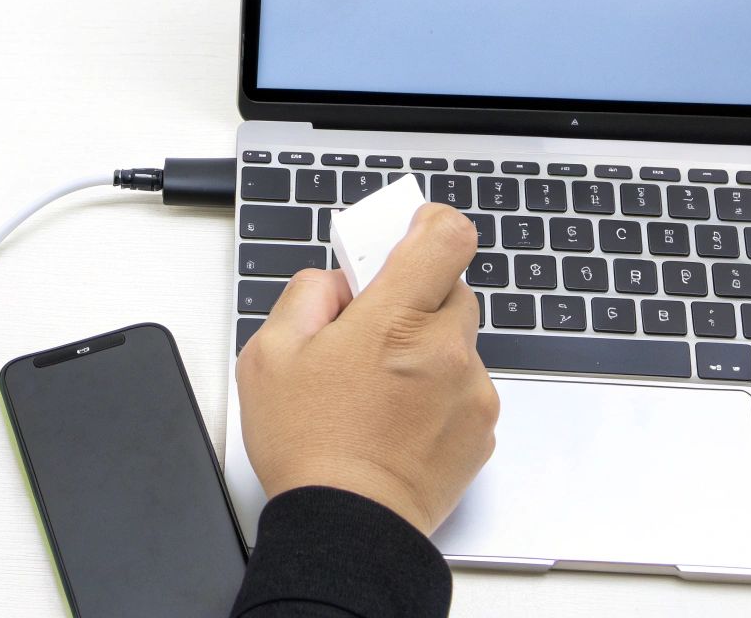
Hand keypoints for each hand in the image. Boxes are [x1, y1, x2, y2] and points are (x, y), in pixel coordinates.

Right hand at [235, 203, 497, 532]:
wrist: (347, 527)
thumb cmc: (308, 446)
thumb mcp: (269, 354)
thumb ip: (306, 295)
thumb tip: (337, 281)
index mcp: (394, 319)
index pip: (446, 236)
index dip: (431, 224)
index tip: (412, 230)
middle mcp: (445, 348)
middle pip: (451, 288)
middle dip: (413, 297)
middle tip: (370, 327)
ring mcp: (471, 390)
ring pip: (457, 340)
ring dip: (426, 348)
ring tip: (378, 388)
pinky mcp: (481, 427)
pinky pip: (464, 385)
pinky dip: (437, 391)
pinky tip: (397, 418)